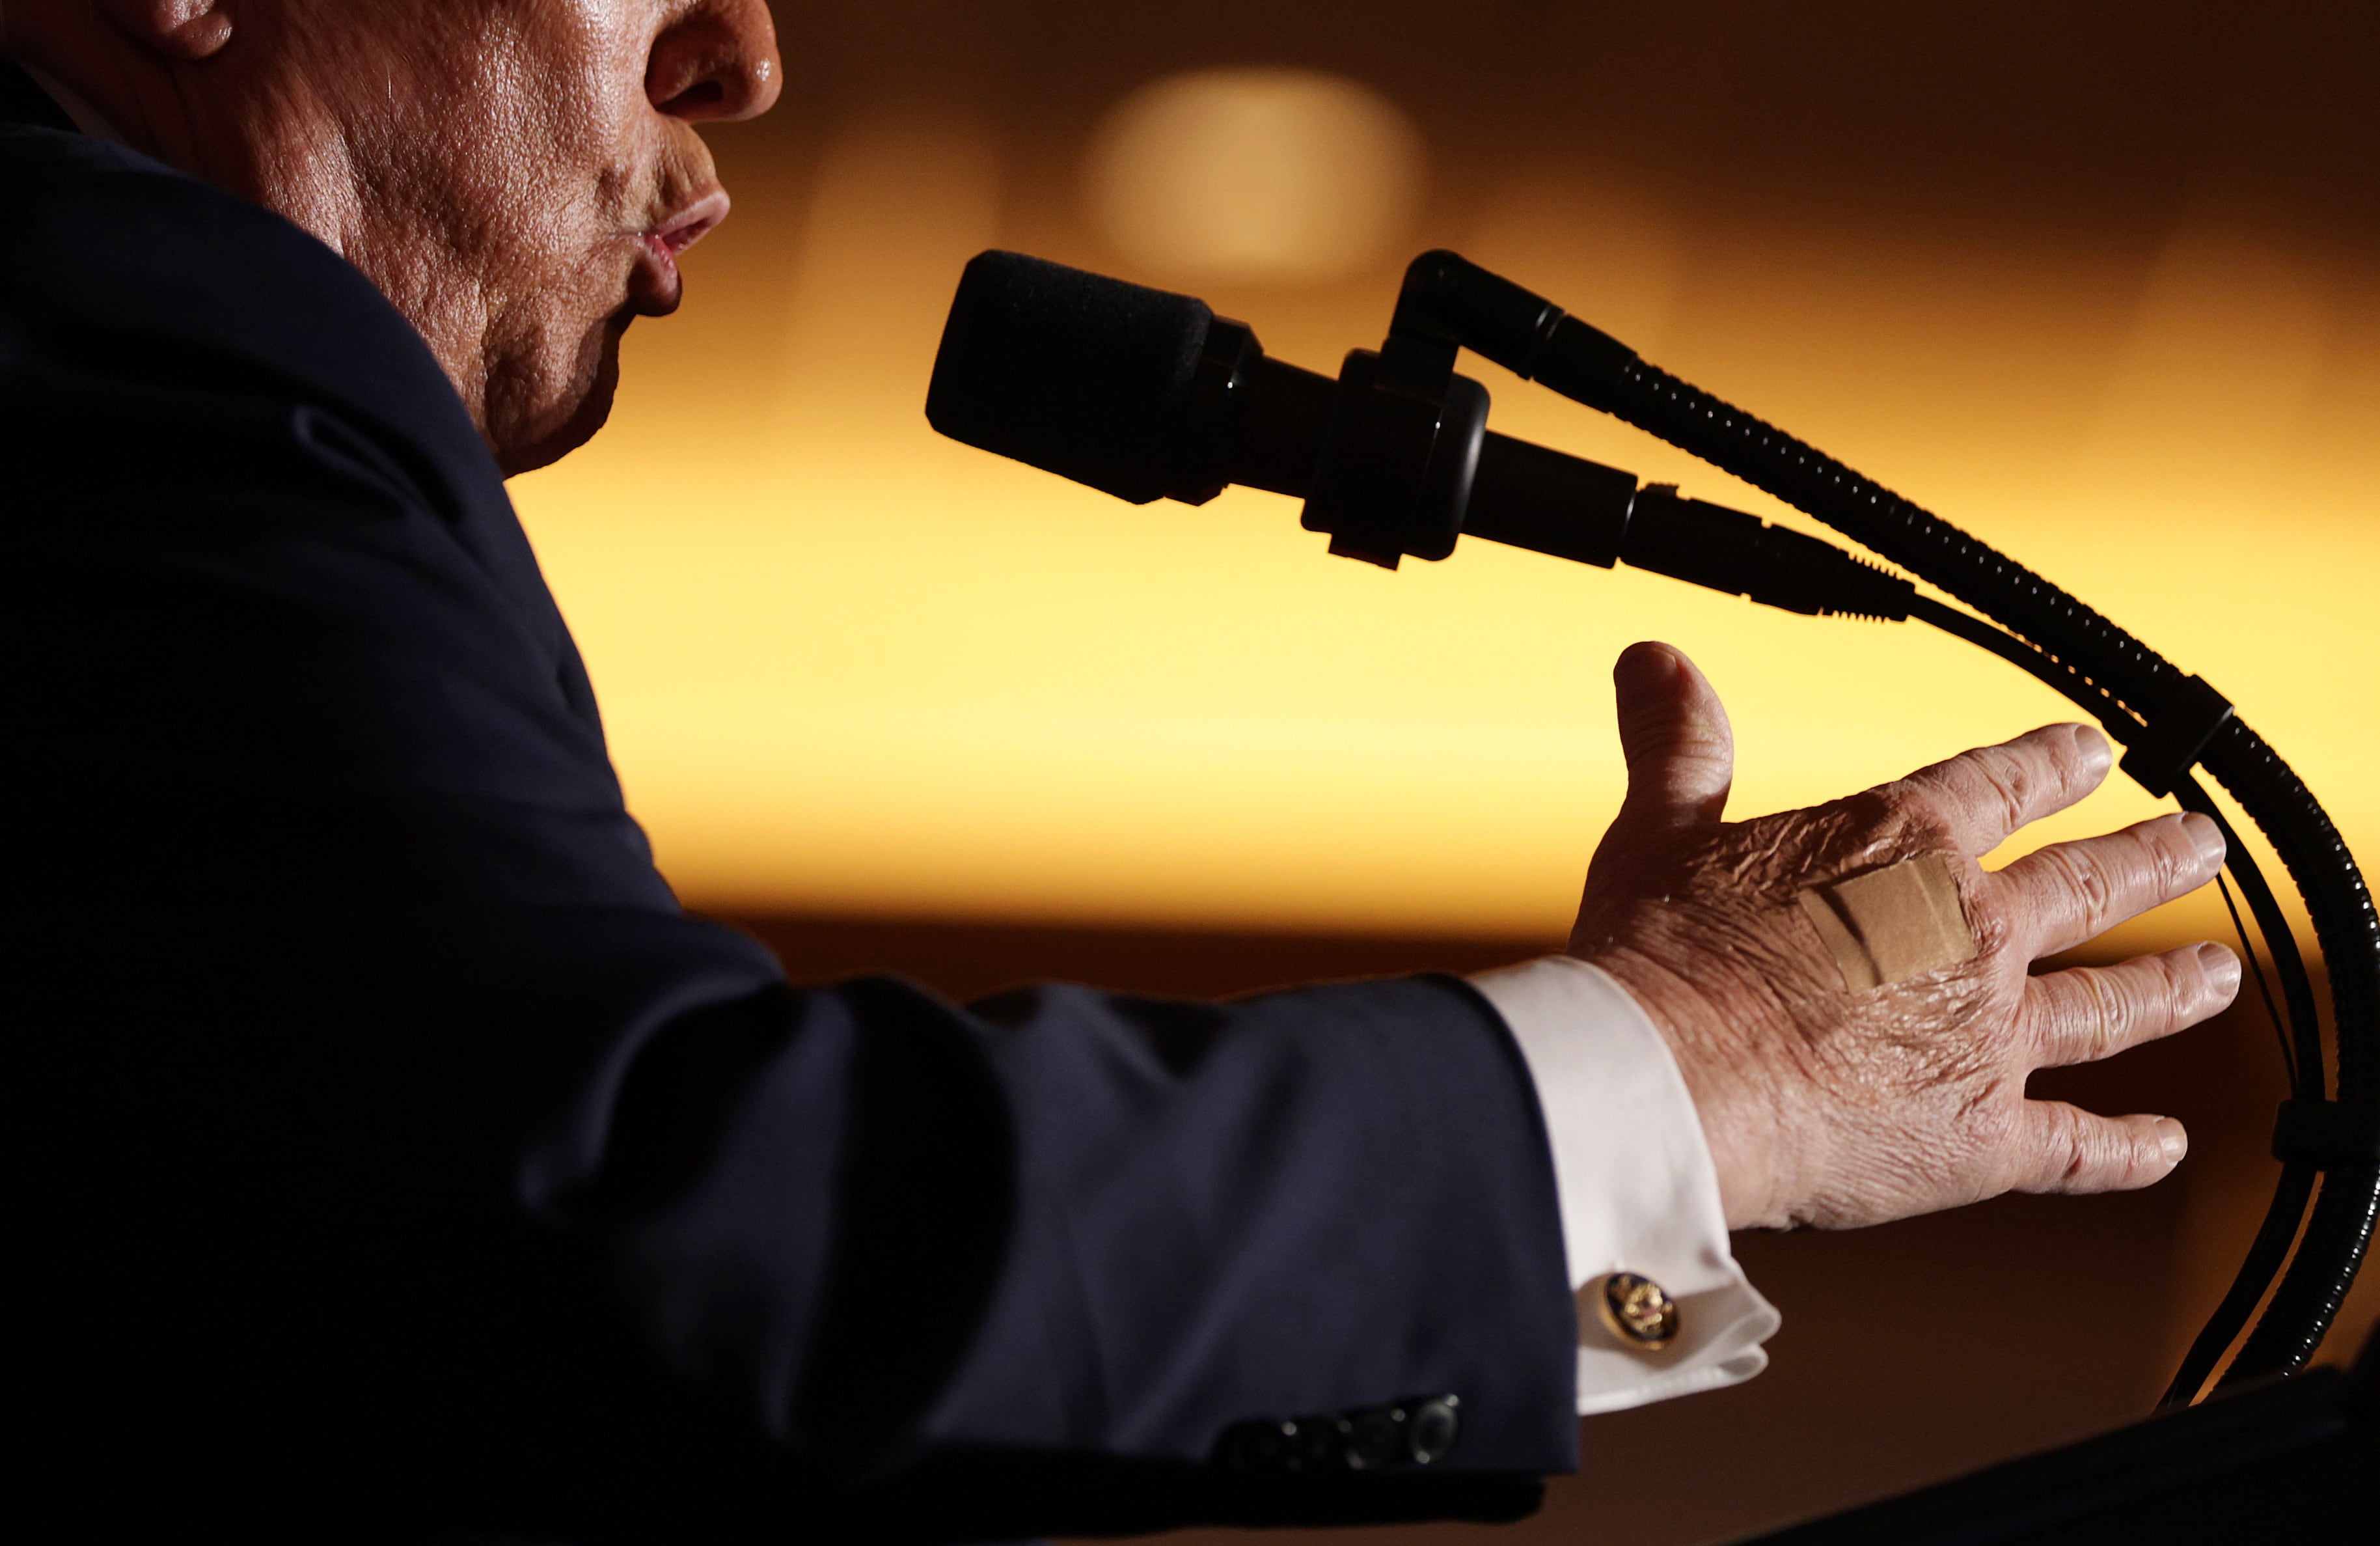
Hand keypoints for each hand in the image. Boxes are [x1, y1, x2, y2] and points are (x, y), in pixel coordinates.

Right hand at [1572, 642, 2241, 1230]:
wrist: (1676, 1079)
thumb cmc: (1663, 955)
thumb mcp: (1662, 830)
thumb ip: (1678, 746)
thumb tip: (1653, 660)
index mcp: (1899, 844)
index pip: (1997, 786)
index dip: (2050, 764)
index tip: (2092, 751)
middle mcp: (1969, 931)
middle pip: (2086, 885)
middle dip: (2151, 860)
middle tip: (2198, 843)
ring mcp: (1988, 1037)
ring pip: (2108, 1006)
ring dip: (2171, 988)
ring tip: (2216, 972)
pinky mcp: (1984, 1139)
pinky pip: (2077, 1148)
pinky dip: (2127, 1151)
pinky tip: (2166, 1147)